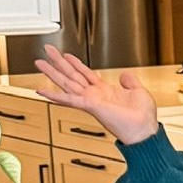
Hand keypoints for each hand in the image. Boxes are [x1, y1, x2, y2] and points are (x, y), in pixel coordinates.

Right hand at [33, 45, 158, 145]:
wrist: (144, 130)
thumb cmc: (143, 117)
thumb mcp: (138, 91)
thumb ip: (130, 81)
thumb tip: (125, 75)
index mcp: (105, 91)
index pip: (85, 74)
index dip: (75, 63)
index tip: (65, 55)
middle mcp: (95, 96)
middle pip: (72, 75)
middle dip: (58, 63)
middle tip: (46, 51)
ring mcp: (90, 101)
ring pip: (67, 83)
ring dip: (52, 72)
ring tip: (39, 62)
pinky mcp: (90, 106)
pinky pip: (69, 100)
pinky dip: (54, 95)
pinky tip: (42, 90)